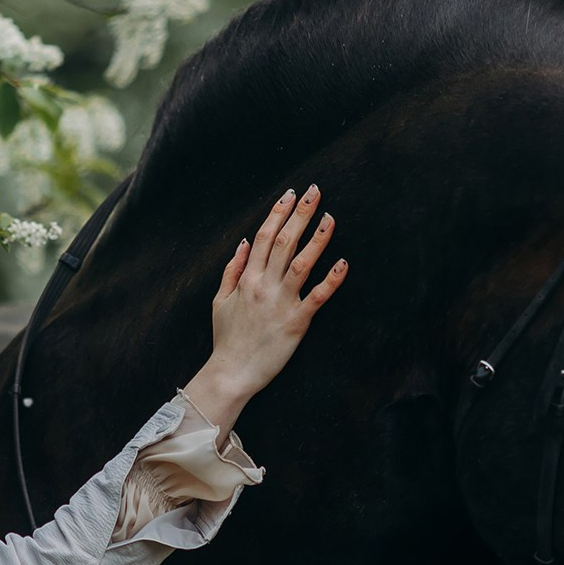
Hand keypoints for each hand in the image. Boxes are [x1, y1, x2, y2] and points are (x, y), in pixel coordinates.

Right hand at [184, 184, 347, 428]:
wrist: (231, 373)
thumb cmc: (227, 339)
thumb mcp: (220, 301)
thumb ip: (232, 270)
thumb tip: (243, 242)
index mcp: (246, 279)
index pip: (262, 236)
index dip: (278, 213)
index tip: (291, 194)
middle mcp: (263, 286)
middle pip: (283, 241)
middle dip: (300, 214)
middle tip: (315, 191)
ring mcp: (280, 303)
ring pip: (300, 263)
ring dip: (317, 238)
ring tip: (330, 217)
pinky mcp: (297, 322)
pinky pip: (317, 297)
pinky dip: (331, 279)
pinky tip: (344, 262)